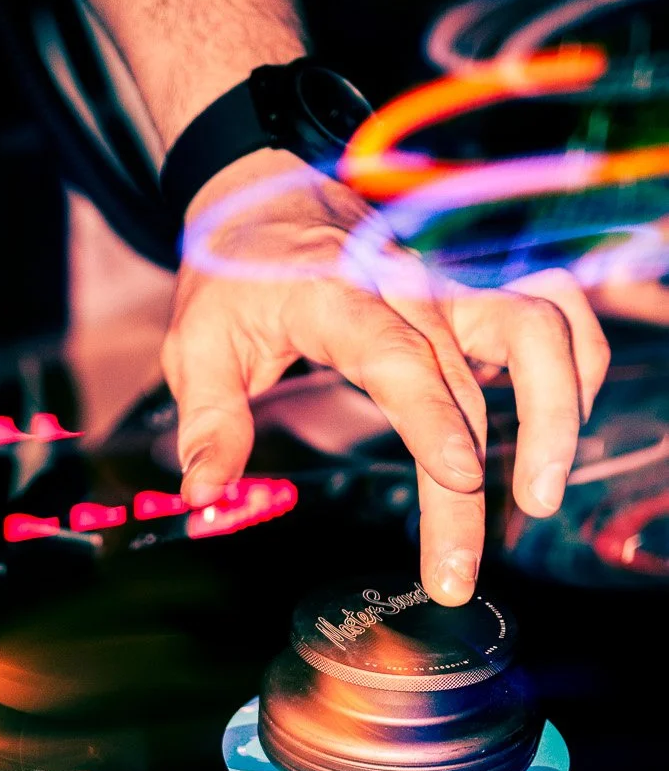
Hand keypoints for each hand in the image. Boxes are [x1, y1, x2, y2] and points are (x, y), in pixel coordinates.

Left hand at [162, 149, 610, 603]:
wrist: (266, 196)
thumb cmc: (234, 272)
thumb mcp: (196, 345)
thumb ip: (208, 422)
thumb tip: (204, 496)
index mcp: (337, 296)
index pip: (399, 357)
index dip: (435, 418)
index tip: (461, 477)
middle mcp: (408, 285)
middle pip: (465, 385)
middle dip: (468, 491)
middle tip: (456, 574)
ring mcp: (452, 283)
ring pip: (537, 329)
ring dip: (556, 409)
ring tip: (540, 495)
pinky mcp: (476, 288)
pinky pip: (553, 312)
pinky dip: (574, 366)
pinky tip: (560, 432)